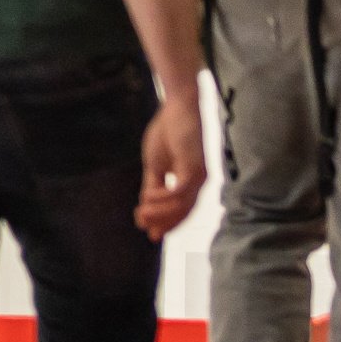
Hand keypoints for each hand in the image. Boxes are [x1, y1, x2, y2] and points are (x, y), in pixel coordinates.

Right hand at [136, 93, 206, 237]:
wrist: (177, 107)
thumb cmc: (167, 132)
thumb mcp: (155, 165)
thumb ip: (153, 187)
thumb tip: (144, 212)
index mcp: (191, 180)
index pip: (182, 210)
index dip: (167, 224)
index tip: (150, 234)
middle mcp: (199, 181)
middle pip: (184, 212)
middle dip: (164, 223)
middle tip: (145, 229)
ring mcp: (199, 174)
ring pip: (181, 205)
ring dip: (159, 212)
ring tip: (141, 213)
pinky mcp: (194, 166)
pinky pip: (180, 191)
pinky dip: (163, 197)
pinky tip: (147, 197)